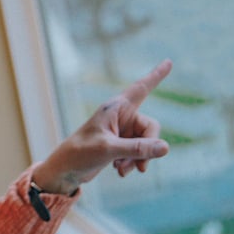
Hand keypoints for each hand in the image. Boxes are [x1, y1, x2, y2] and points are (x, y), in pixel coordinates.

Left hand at [33, 59, 172, 194]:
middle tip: (140, 166)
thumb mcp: (109, 150)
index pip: (141, 88)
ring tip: (122, 170)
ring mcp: (122, 132)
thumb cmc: (80, 153)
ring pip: (146, 144)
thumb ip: (137, 148)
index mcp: (115, 108)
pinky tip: (119, 171)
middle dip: (147, 149)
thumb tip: (166, 148)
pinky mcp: (120, 146)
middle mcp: (121, 116)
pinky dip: (132, 163)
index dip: (156, 75)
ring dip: (138, 159)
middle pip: (152, 128)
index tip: (169, 61)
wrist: (64, 171)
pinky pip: (138, 153)